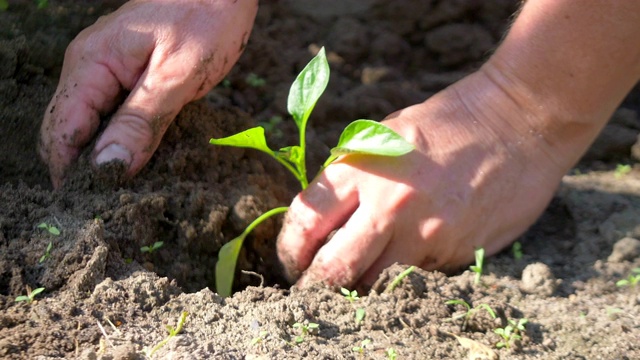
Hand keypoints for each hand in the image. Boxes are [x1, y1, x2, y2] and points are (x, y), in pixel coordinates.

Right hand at [39, 0, 257, 187]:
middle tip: (109, 209)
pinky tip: (140, 163)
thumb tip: (107, 168)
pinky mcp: (131, 78)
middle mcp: (90, 68)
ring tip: (124, 194)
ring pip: (91, 127)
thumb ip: (141, 121)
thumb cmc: (206, 18)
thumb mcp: (177, 74)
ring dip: (104, 159)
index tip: (86, 208)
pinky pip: (115, 116)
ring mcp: (110, 72)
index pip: (60, 129)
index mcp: (92, 64)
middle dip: (82, 170)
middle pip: (69, 131)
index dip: (67, 172)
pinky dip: (123, 142)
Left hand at [277, 69, 566, 287]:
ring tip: (353, 279)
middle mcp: (389, 205)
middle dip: (313, 285)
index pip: (305, 223)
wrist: (519, 122)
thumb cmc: (447, 122)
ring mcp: (425, 234)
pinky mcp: (454, 253)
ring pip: (370, 285)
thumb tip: (322, 218)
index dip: (288, 250)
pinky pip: (412, 278)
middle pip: (331, 270)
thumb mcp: (385, 133)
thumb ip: (351, 174)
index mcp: (363, 166)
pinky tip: (401, 260)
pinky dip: (398, 277)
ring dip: (355, 288)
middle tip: (310, 286)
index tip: (291, 260)